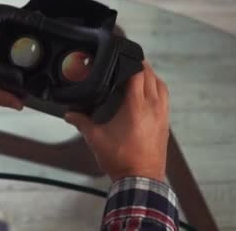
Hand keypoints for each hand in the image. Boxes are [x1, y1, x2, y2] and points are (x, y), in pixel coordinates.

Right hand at [64, 61, 169, 181]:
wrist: (141, 179)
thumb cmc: (121, 159)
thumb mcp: (96, 138)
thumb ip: (81, 122)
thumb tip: (69, 114)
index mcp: (136, 106)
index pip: (139, 74)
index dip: (133, 62)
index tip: (125, 55)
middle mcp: (153, 107)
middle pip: (152, 77)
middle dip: (142, 67)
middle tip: (130, 62)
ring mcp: (162, 116)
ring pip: (162, 87)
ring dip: (152, 77)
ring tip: (140, 75)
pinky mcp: (165, 125)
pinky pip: (165, 100)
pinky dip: (158, 91)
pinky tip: (148, 95)